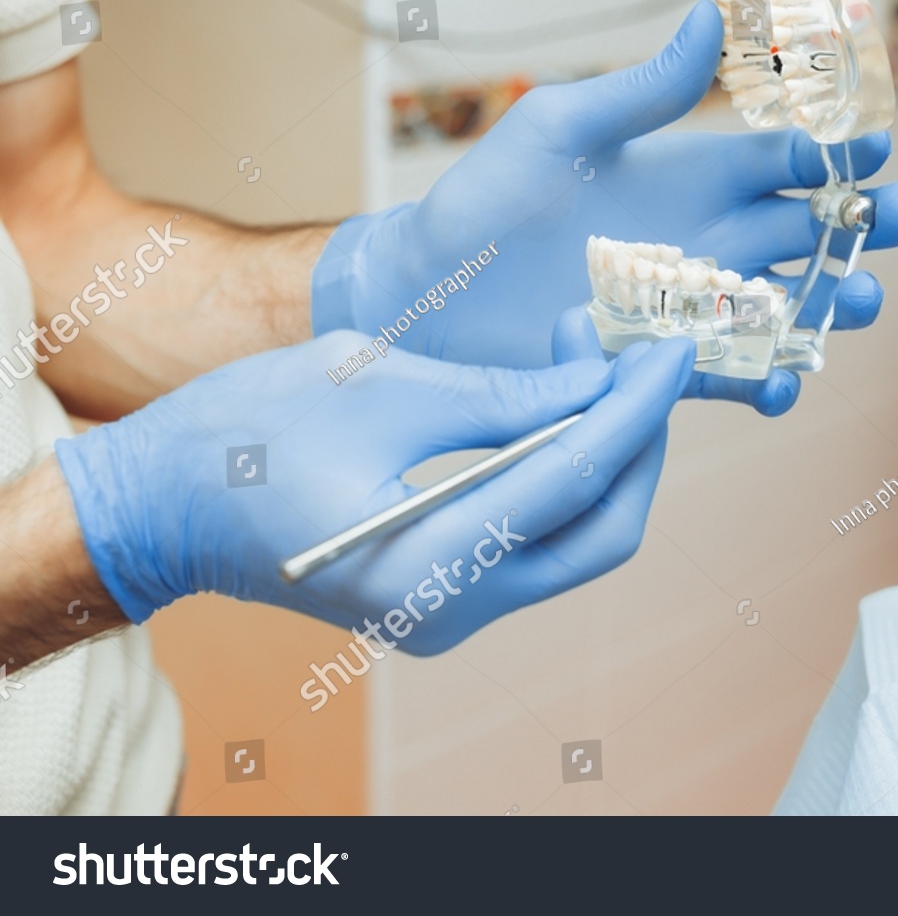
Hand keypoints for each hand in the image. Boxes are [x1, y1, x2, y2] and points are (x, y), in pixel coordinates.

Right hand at [53, 332, 694, 653]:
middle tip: (634, 355)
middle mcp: (452, 612)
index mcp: (428, 563)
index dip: (637, 406)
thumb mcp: (381, 385)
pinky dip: (563, 482)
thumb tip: (599, 380)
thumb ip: (504, 396)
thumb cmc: (247, 434)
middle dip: (637, 440)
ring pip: (578, 543)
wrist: (157, 506)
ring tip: (590, 364)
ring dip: (604, 457)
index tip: (674, 348)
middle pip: (602, 531)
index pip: (577, 478)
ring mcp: (450, 617)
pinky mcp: (444, 600)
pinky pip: (536, 545)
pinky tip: (559, 412)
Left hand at [311, 0, 897, 415]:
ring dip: (829, 303)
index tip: (875, 143)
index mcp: (689, 174)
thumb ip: (643, 90)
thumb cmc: (485, 201)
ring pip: (786, 305)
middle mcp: (703, 239)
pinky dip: (765, 383)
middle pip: (807, 230)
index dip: (835, 149)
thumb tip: (713, 11)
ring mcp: (688, 308)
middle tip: (897, 221)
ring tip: (855, 301)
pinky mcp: (662, 367)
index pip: (785, 157)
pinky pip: (730, 378)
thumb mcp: (562, 129)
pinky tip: (780, 382)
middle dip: (862, 224)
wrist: (427, 297)